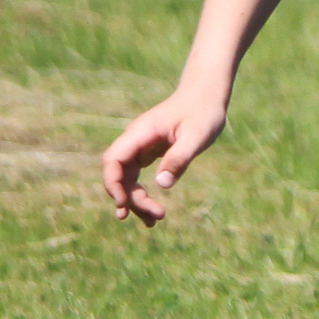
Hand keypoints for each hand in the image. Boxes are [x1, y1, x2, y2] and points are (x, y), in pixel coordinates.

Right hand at [102, 81, 228, 225]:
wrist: (206, 96)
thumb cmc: (203, 112)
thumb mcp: (197, 135)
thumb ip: (179, 158)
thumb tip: (162, 184)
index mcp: (140, 133)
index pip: (113, 160)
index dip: (113, 183)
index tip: (124, 204)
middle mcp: (134, 141)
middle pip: (118, 175)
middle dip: (131, 198)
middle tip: (156, 217)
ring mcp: (139, 147)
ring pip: (126, 180)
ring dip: (135, 201)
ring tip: (154, 222)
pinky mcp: (148, 154)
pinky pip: (136, 178)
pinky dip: (141, 194)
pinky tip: (149, 211)